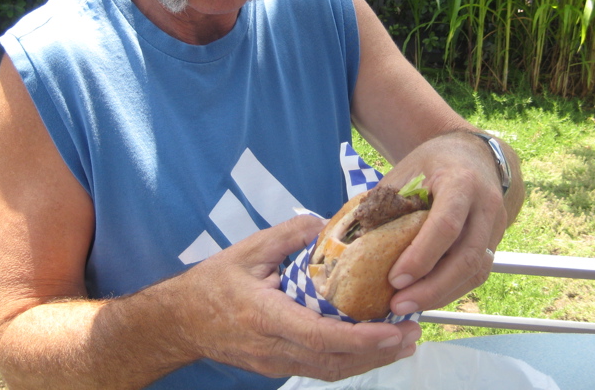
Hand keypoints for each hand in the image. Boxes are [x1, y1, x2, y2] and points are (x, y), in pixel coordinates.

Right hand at [171, 215, 420, 380]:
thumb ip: (288, 235)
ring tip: (404, 342)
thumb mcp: (248, 249)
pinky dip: (352, 360)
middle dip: (378, 353)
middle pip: (334, 362)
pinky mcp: (278, 366)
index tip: (392, 331)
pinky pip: (321, 368)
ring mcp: (276, 363)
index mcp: (265, 315)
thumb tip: (325, 223)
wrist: (181, 321)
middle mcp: (273, 347)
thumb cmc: (213, 283)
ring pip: (331, 370)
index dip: (359, 339)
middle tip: (413, 334)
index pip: (319, 336)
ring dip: (371, 360)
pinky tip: (372, 346)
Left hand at [378, 133, 511, 314]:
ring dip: (442, 295)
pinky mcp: (494, 242)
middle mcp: (486, 206)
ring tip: (407, 306)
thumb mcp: (406, 170)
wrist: (473, 155)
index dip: (421, 255)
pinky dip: (451, 290)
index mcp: (461, 182)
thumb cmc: (432, 162)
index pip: (446, 225)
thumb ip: (386, 202)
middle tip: (397, 305)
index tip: (395, 279)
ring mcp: (496, 226)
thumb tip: (353, 237)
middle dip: (432, 288)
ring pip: (476, 271)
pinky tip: (425, 297)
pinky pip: (477, 273)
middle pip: (466, 257)